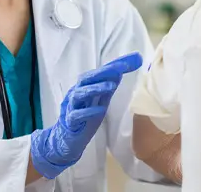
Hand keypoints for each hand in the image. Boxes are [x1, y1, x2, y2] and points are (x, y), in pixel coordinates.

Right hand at [30, 52, 142, 178]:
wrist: (66, 140)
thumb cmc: (84, 118)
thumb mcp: (99, 100)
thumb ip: (108, 87)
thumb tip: (121, 71)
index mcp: (84, 87)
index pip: (99, 73)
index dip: (115, 65)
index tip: (134, 60)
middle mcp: (76, 93)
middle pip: (87, 78)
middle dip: (103, 72)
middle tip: (120, 68)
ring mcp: (72, 106)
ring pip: (79, 94)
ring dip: (95, 88)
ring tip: (111, 85)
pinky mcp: (70, 122)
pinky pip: (77, 115)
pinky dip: (88, 111)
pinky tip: (100, 110)